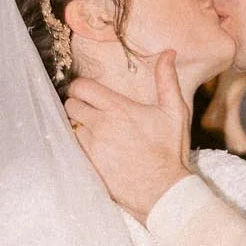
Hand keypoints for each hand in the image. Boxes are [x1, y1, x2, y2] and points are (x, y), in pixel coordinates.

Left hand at [68, 51, 193, 217]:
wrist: (163, 192)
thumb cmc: (170, 152)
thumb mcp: (175, 112)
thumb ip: (167, 80)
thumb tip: (168, 53)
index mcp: (118, 108)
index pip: (81, 87)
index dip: (82, 87)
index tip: (89, 92)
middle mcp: (101, 125)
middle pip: (71, 105)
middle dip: (78, 105)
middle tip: (90, 111)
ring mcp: (92, 147)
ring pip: (70, 127)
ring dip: (79, 126)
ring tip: (94, 131)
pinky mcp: (89, 165)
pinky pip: (73, 148)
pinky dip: (80, 145)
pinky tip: (95, 149)